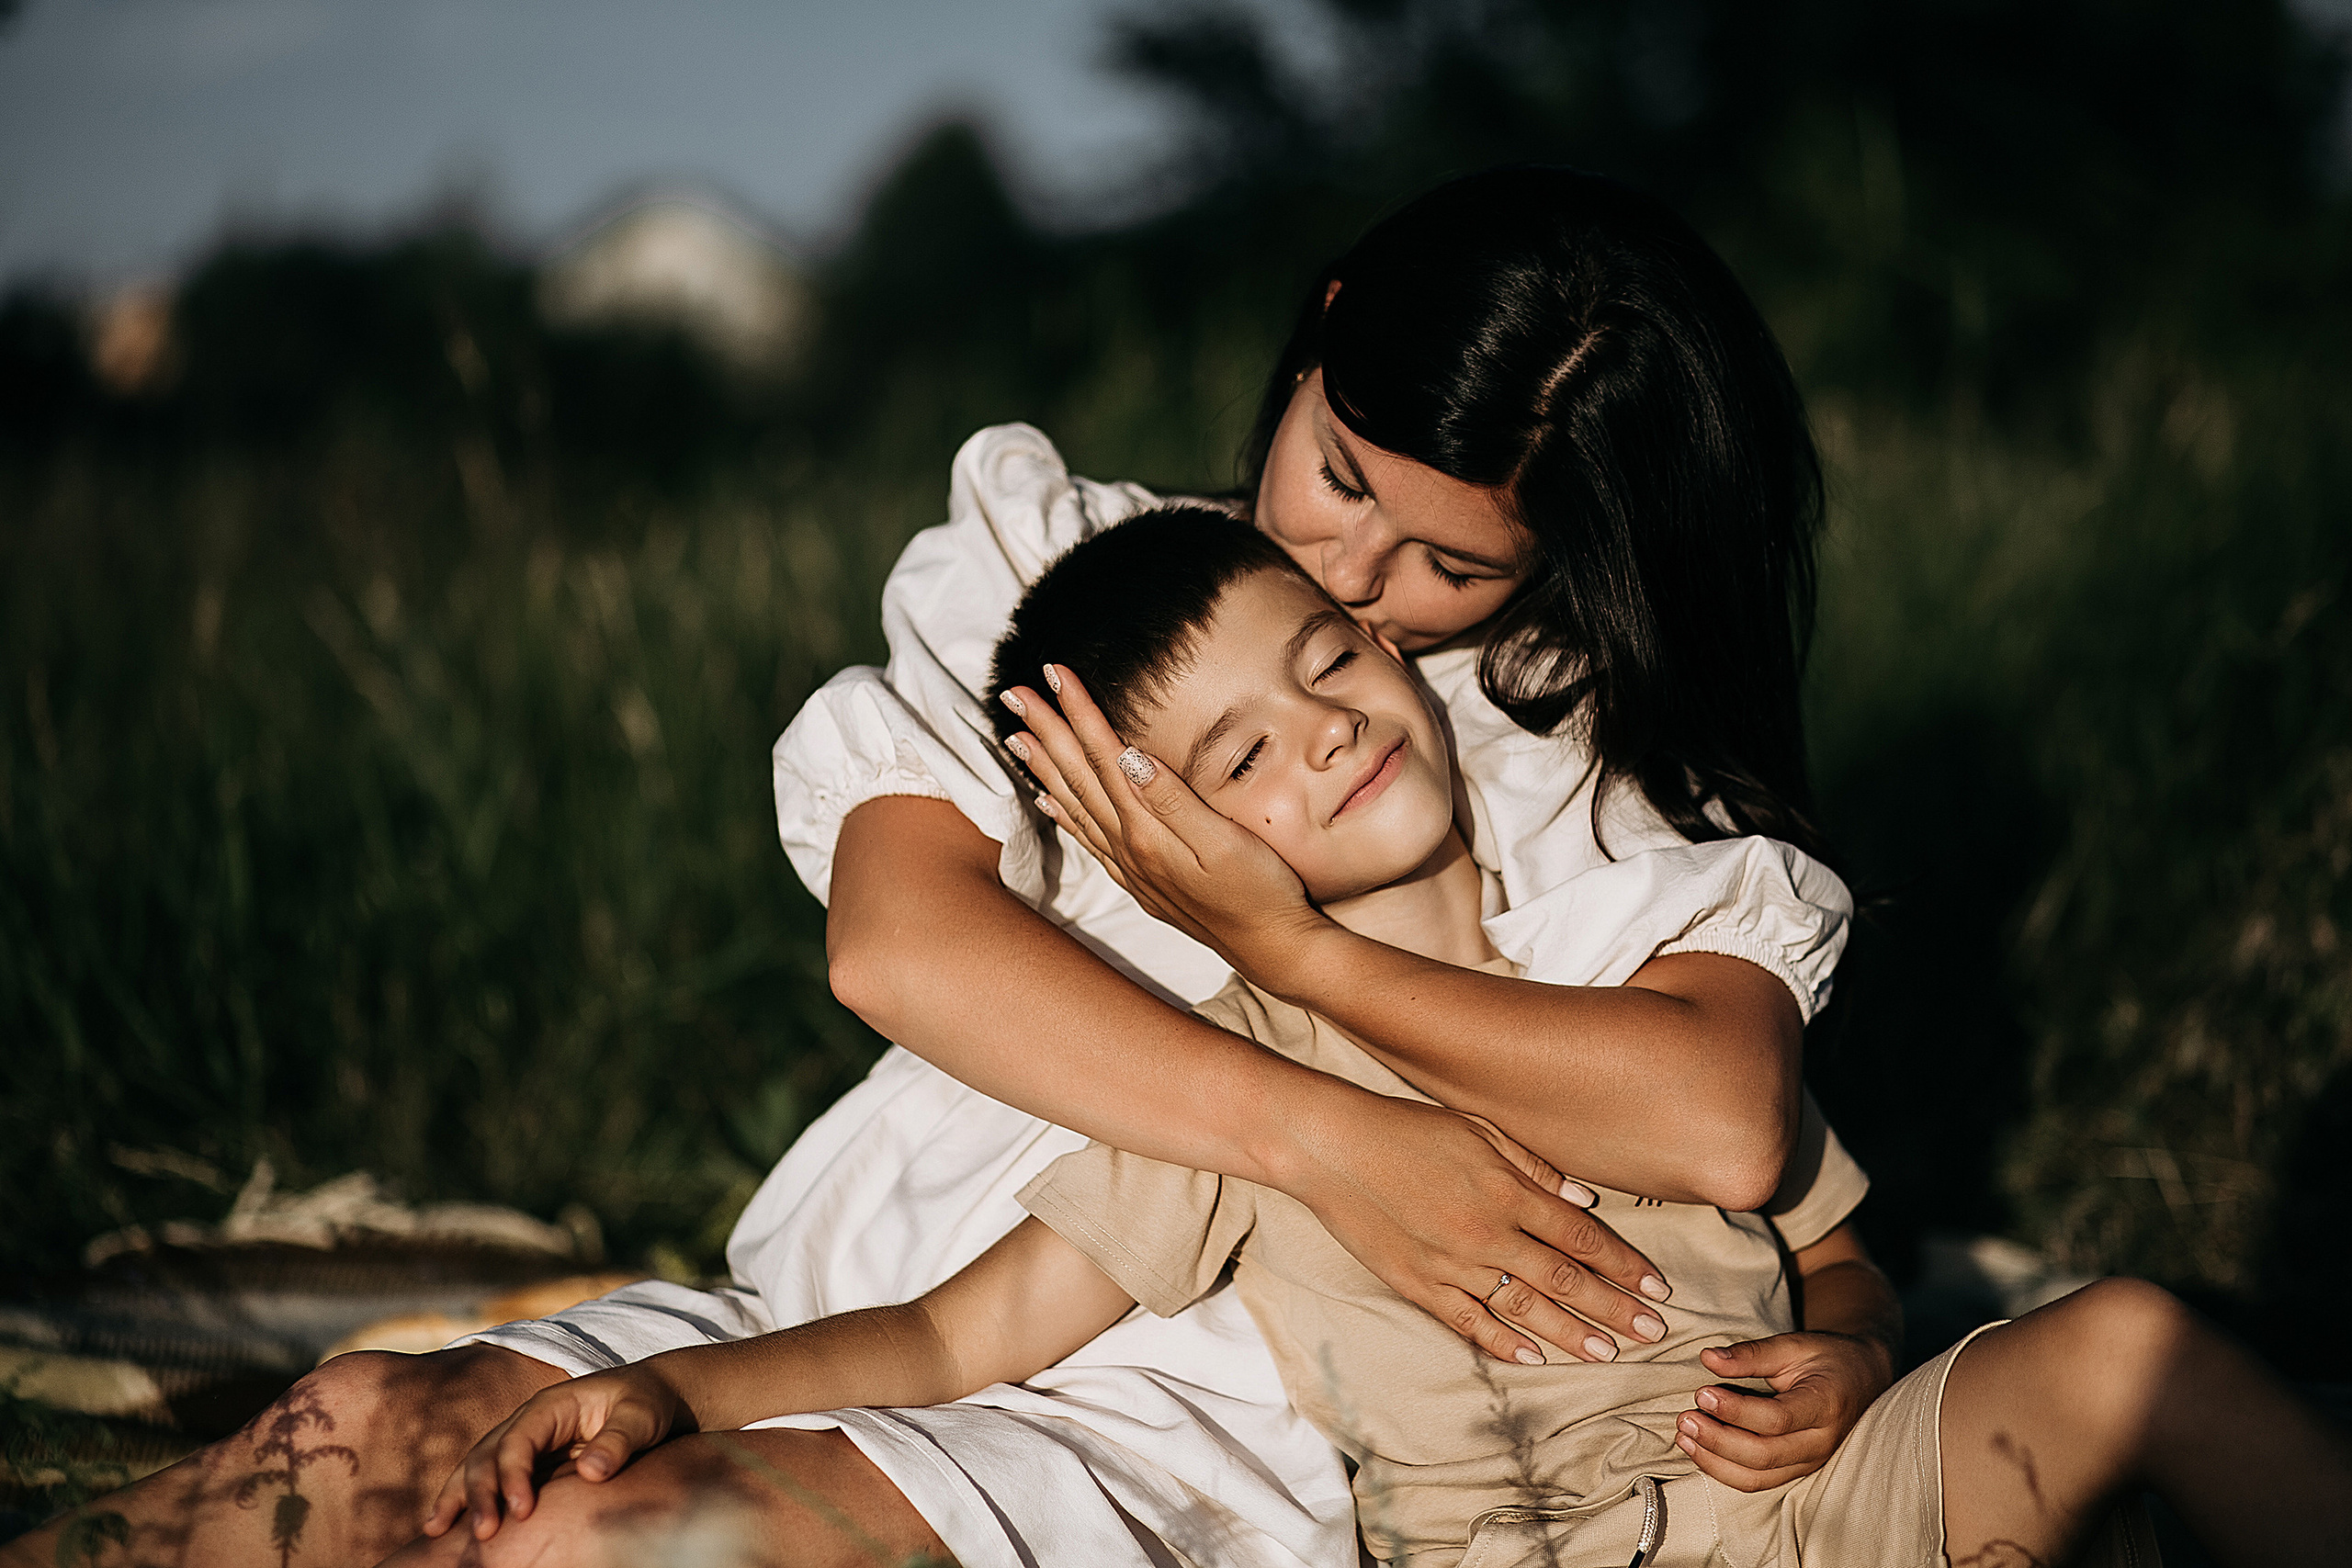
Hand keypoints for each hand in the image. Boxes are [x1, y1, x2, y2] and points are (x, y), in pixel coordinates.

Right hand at [421, 1365, 686, 1540]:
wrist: (653, 1397)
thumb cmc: (648, 1403)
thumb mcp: (641, 1416)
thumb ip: (618, 1439)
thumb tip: (591, 1471)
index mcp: (552, 1406)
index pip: (519, 1440)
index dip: (513, 1475)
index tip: (520, 1512)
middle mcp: (529, 1421)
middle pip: (488, 1453)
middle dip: (479, 1493)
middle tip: (483, 1535)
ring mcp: (524, 1441)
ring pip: (478, 1465)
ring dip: (458, 1496)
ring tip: (436, 1531)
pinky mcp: (528, 1461)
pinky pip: (490, 1477)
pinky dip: (466, 1499)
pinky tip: (446, 1525)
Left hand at [1001, 665, 1326, 981]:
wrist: (1274, 950)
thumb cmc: (1261, 891)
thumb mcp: (1224, 841)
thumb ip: (1173, 800)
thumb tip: (1128, 755)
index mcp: (1148, 830)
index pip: (1104, 756)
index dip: (1078, 712)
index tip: (1053, 674)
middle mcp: (1129, 847)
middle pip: (1078, 777)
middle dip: (1046, 731)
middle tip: (1014, 694)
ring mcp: (1131, 867)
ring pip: (1075, 806)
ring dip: (1044, 768)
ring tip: (1016, 738)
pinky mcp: (1141, 881)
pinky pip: (1087, 839)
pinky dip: (1063, 814)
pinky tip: (1049, 801)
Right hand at [1286, 1083, 1674, 1365]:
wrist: (1331, 1147)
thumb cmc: (1406, 1128)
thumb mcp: (1477, 1130)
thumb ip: (1533, 1167)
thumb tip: (1584, 1202)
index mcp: (1506, 1190)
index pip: (1581, 1236)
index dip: (1624, 1264)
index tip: (1658, 1287)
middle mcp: (1486, 1232)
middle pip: (1565, 1279)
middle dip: (1615, 1308)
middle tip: (1653, 1333)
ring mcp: (1451, 1264)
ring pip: (1525, 1308)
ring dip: (1572, 1334)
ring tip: (1608, 1353)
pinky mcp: (1418, 1285)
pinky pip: (1470, 1322)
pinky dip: (1504, 1343)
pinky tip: (1534, 1357)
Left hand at [1674, 1331, 1895, 1489]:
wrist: (1863, 1379)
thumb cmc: (1827, 1358)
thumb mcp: (1794, 1345)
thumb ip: (1752, 1353)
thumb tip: (1707, 1358)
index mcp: (1824, 1405)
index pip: (1776, 1419)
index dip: (1735, 1410)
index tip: (1702, 1393)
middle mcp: (1821, 1441)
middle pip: (1764, 1455)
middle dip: (1717, 1440)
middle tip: (1684, 1419)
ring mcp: (1811, 1461)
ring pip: (1758, 1478)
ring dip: (1715, 1461)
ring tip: (1683, 1436)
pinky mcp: (1798, 1470)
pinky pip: (1758, 1481)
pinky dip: (1724, 1470)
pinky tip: (1699, 1451)